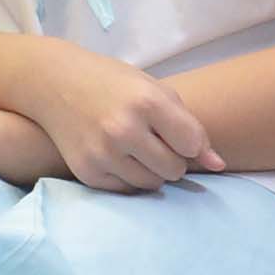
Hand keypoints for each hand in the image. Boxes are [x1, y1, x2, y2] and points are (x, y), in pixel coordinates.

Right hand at [7, 42, 221, 192]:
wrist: (55, 83)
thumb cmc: (114, 84)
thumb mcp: (154, 91)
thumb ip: (190, 126)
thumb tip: (219, 165)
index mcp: (146, 103)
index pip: (192, 144)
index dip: (190, 143)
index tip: (177, 134)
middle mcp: (123, 130)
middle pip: (175, 169)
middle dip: (173, 159)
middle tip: (156, 142)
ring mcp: (102, 153)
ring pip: (153, 184)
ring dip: (153, 171)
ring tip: (138, 148)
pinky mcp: (87, 172)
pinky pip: (127, 190)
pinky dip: (130, 177)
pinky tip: (119, 156)